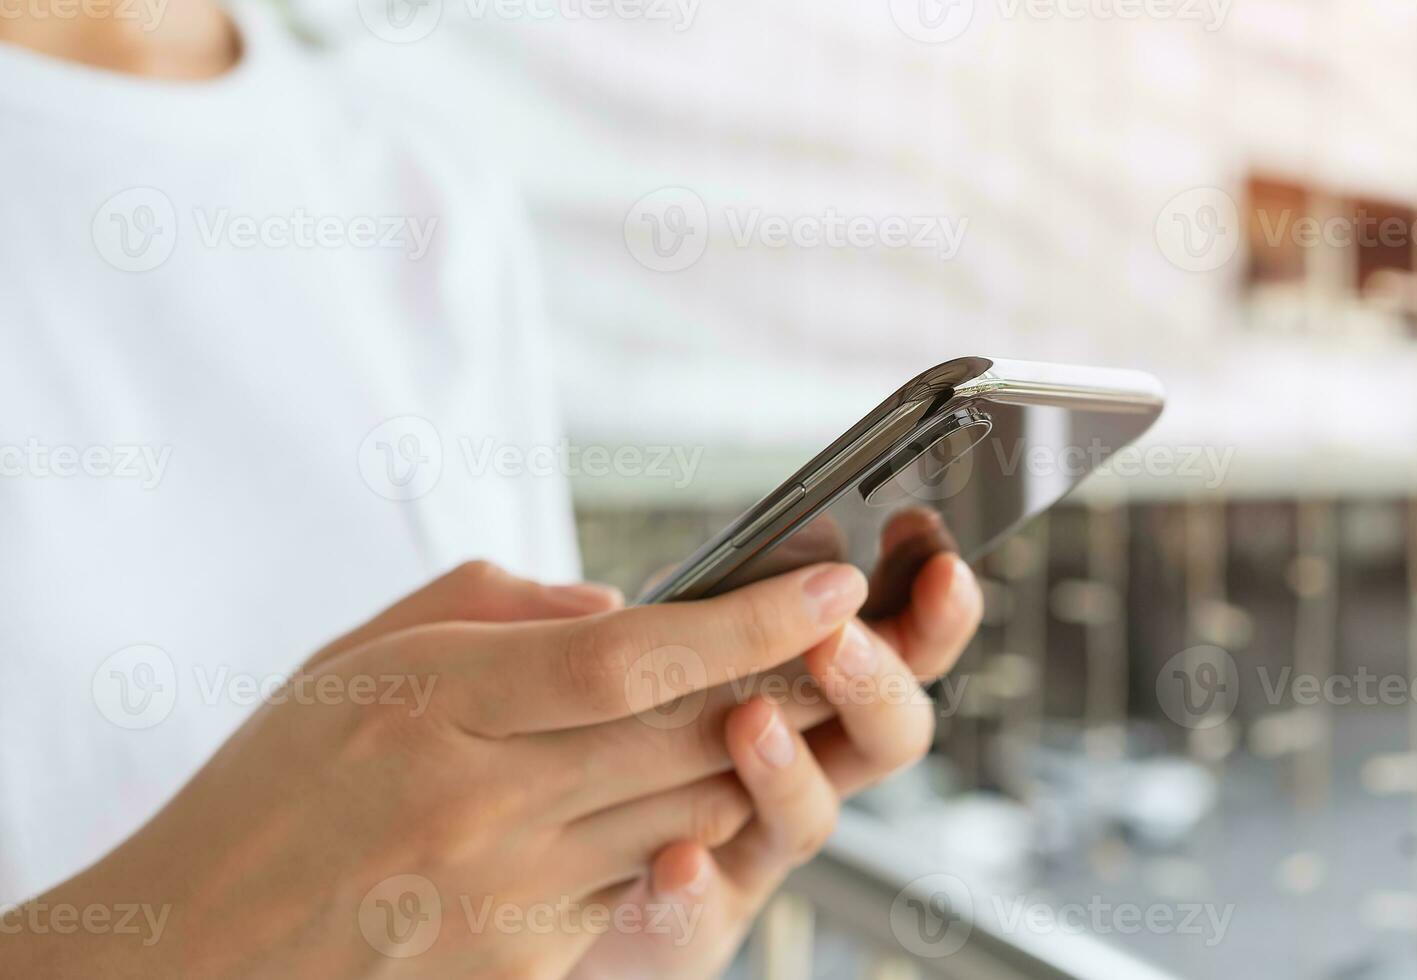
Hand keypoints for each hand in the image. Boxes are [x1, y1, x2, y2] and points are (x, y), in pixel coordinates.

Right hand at [8, 560, 869, 979]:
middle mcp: (485, 801)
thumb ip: (489, 608)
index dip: (755, 619)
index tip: (834, 586)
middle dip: (789, 682)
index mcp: (438, 703)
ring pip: (689, 809)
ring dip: (746, 756)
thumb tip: (617, 604)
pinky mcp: (526, 966)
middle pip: (691, 733)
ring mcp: (511, 895)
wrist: (184, 966)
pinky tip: (673, 798)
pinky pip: (640, 882)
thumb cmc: (265, 798)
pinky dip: (677, 832)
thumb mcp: (351, 662)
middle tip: (851, 640)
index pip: (638, 655)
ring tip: (772, 707)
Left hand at [567, 552, 982, 979]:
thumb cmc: (619, 742)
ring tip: (750, 723)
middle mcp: (803, 777)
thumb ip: (680, 613)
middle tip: (839, 639)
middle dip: (878, 683)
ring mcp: (751, 852)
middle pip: (888, 737)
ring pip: (806, 820)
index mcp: (812, 697)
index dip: (931, 609)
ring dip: (787, 771)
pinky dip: (692, 888)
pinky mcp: (688, 925)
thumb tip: (660, 583)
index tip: (936, 553)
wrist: (567, 881)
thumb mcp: (655, 650)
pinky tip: (677, 861)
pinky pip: (699, 915)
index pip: (903, 649)